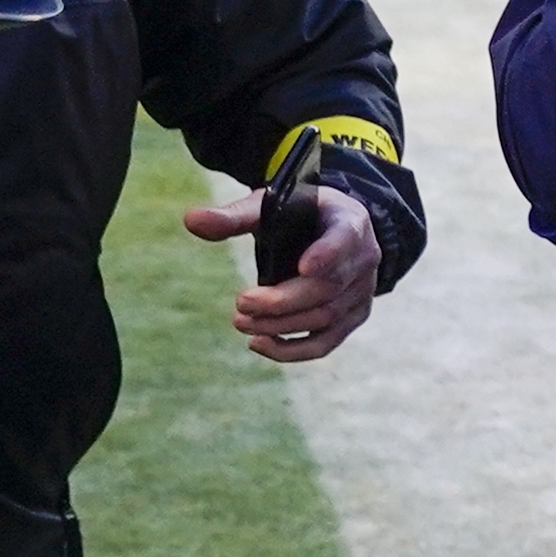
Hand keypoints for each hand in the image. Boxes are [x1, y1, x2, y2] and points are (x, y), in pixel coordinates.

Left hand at [181, 182, 378, 363]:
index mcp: (349, 220)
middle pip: (327, 288)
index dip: (328, 253)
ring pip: (325, 318)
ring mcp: (362, 292)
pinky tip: (259, 344)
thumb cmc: (299, 215)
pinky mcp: (352, 318)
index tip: (304, 266)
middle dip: (282, 301)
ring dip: (281, 325)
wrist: (331, 231)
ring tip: (240, 322)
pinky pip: (326, 342)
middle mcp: (365, 258)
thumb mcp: (270, 206)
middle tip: (241, 303)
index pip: (345, 238)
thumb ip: (233, 216)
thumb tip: (190, 220)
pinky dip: (293, 350)